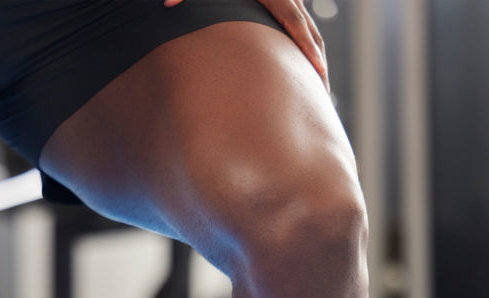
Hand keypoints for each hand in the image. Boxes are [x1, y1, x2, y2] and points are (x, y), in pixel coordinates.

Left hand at [164, 0, 328, 89]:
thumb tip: (166, 3)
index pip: (295, 23)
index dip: (307, 47)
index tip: (318, 70)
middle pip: (310, 32)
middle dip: (318, 63)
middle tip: (322, 96)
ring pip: (309, 31)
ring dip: (314, 58)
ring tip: (317, 88)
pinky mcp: (285, 3)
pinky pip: (300, 28)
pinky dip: (305, 48)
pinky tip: (303, 69)